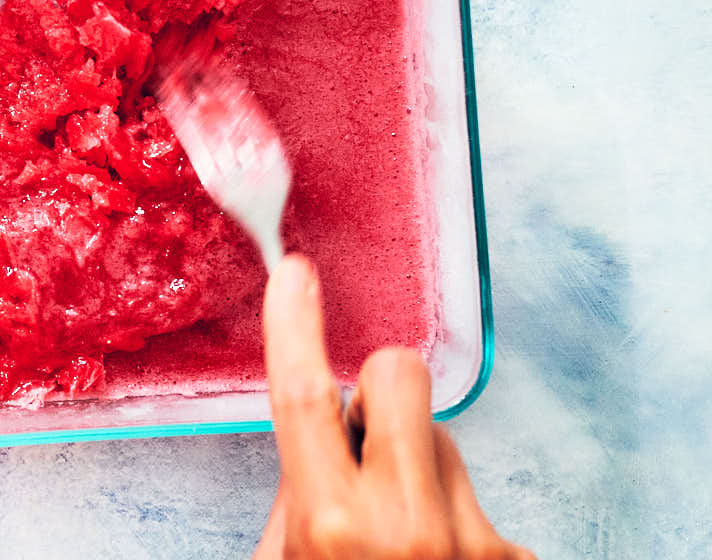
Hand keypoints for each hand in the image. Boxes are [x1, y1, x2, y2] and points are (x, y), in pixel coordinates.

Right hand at [254, 257, 534, 559]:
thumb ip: (296, 497)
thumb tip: (323, 434)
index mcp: (333, 525)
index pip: (306, 398)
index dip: (295, 326)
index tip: (294, 275)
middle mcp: (406, 526)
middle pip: (399, 376)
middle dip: (380, 386)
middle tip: (367, 438)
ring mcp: (470, 540)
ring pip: (442, 440)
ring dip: (419, 470)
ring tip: (401, 538)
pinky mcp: (513, 555)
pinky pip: (474, 497)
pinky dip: (452, 521)